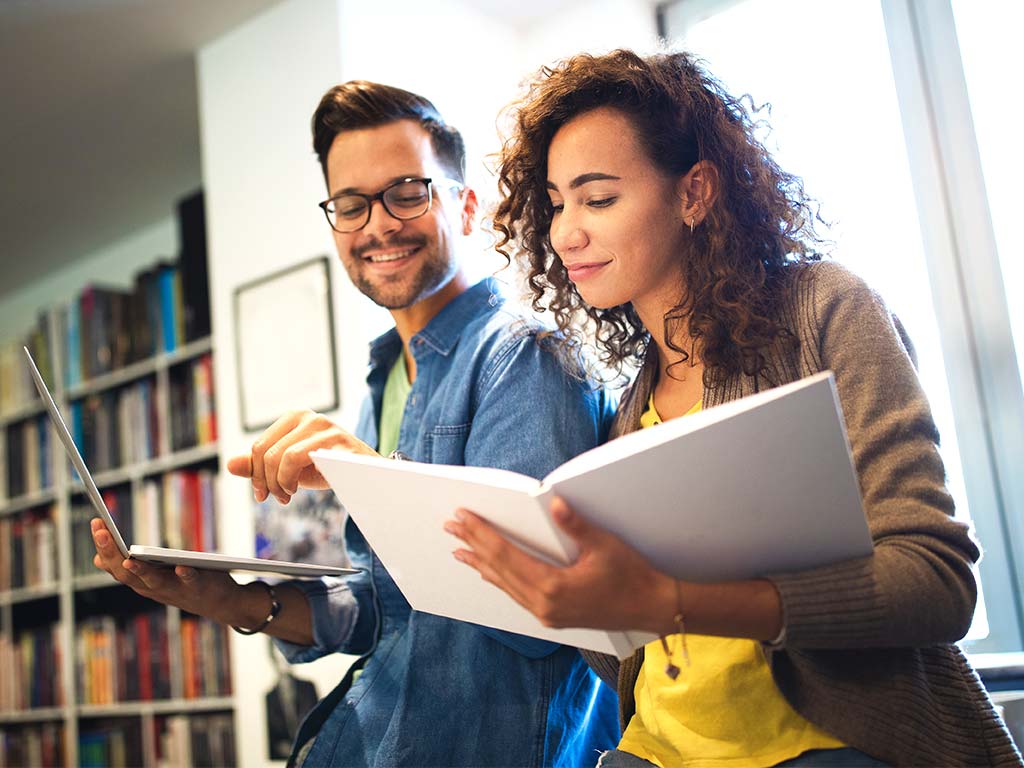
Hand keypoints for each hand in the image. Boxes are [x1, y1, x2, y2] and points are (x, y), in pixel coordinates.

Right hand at [90, 518, 240, 622]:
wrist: (218, 603)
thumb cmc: (181, 584)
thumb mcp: (151, 576)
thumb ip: (128, 568)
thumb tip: (96, 558)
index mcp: (140, 582)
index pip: (115, 565)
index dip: (103, 546)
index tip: (96, 522)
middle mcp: (152, 588)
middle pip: (127, 573)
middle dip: (112, 553)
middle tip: (101, 531)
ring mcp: (174, 590)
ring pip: (153, 582)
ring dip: (141, 571)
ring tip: (129, 559)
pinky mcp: (197, 587)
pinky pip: (190, 581)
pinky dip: (185, 574)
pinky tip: (181, 566)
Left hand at [226, 409, 377, 504]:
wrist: (367, 475)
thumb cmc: (328, 467)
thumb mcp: (290, 467)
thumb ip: (261, 465)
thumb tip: (230, 464)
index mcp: (295, 417)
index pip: (259, 446)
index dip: (255, 474)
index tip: (262, 494)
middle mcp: (309, 417)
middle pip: (267, 453)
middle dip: (266, 481)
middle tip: (278, 497)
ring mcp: (326, 428)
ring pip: (283, 457)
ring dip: (280, 484)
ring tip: (289, 494)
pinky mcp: (339, 442)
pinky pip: (303, 458)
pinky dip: (293, 479)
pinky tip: (298, 488)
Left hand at [445, 497, 676, 633]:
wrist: (652, 608)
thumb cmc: (632, 575)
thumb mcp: (605, 545)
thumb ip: (576, 525)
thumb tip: (554, 503)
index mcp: (553, 587)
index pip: (506, 555)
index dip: (482, 534)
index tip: (463, 517)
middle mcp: (544, 604)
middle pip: (499, 570)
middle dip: (474, 546)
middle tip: (450, 527)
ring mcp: (547, 614)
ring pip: (504, 585)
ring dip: (481, 564)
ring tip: (459, 551)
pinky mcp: (553, 617)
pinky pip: (516, 595)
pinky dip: (499, 579)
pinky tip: (489, 572)